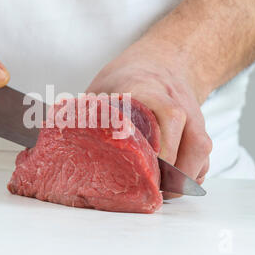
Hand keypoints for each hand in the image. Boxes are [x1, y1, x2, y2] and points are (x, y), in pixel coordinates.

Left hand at [87, 40, 212, 198]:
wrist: (165, 61)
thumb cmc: (129, 77)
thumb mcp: (102, 87)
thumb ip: (87, 113)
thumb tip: (50, 141)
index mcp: (148, 89)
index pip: (165, 115)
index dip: (159, 146)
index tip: (145, 168)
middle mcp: (176, 102)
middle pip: (190, 139)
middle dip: (171, 172)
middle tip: (150, 191)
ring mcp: (193, 115)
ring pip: (200, 149)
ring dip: (184, 177)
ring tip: (162, 193)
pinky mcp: (200, 127)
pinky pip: (203, 155)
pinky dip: (192, 174)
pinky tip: (174, 184)